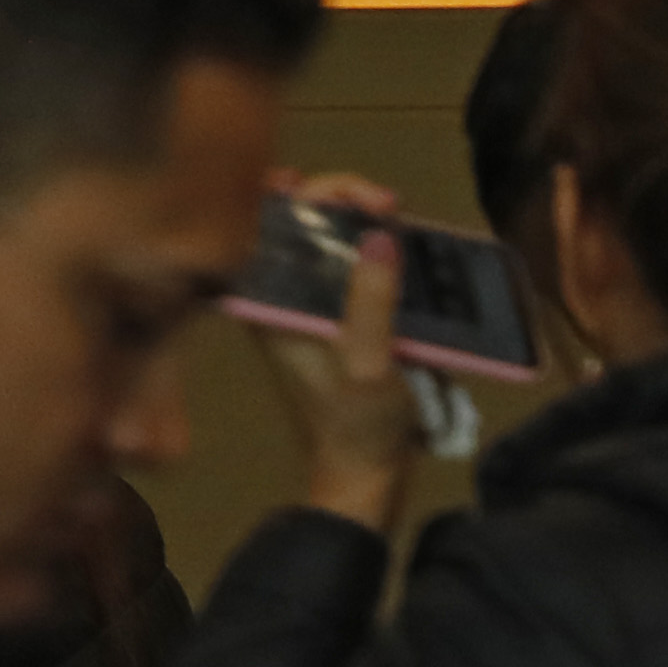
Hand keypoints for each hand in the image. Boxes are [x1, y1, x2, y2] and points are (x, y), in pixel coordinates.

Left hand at [249, 168, 419, 533]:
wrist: (364, 475)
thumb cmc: (359, 423)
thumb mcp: (369, 363)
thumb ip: (371, 301)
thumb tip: (378, 236)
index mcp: (267, 301)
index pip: (268, 220)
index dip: (306, 191)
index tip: (357, 196)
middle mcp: (279, 294)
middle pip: (300, 218)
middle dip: (343, 197)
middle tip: (390, 204)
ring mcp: (309, 302)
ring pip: (327, 237)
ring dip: (361, 218)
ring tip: (398, 212)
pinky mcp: (338, 315)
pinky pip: (349, 264)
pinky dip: (373, 246)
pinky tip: (401, 236)